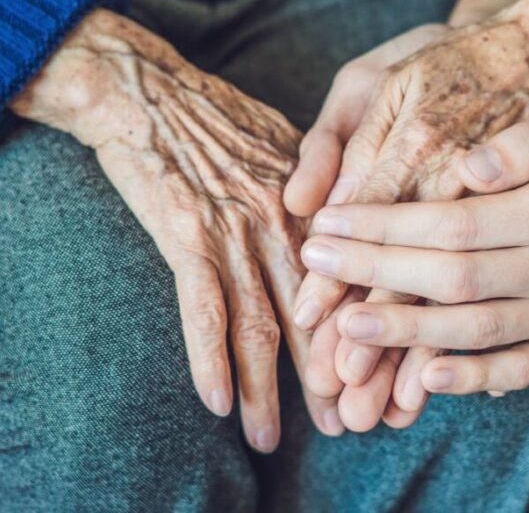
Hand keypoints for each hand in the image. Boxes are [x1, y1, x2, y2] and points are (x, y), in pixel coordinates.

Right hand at [12, 10, 340, 449]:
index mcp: (317, 204)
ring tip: (274, 438)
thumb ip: (320, 197)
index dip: (364, 335)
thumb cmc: (220, 117)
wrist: (151, 90)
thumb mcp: (289, 147)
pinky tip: (217, 403)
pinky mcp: (188, 235)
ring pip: (262, 323)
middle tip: (347, 423)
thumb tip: (341, 232)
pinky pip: (203, 309)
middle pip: (317, 314)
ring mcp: (238, 230)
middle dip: (330, 374)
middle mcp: (287, 223)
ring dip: (269, 388)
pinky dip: (210, 360)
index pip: (351, 283)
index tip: (377, 376)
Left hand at [290, 0, 528, 430]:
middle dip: (375, 272)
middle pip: (454, 278)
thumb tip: (466, 169)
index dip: (387, 225)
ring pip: (476, 331)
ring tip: (344, 324)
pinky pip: (519, 370)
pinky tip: (421, 374)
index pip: (456, 221)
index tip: (331, 221)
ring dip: (404, 332)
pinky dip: (470, 378)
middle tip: (315, 265)